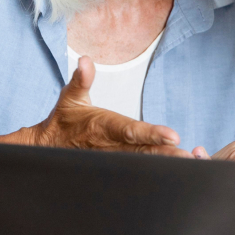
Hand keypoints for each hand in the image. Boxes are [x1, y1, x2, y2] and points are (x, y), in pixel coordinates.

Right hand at [27, 56, 192, 156]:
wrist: (46, 146)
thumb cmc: (64, 119)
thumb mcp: (70, 97)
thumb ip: (81, 79)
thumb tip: (85, 60)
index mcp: (103, 126)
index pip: (131, 131)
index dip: (151, 134)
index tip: (172, 136)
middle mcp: (110, 145)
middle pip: (142, 151)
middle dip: (165, 154)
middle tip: (188, 156)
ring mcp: (111, 159)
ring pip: (141, 163)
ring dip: (163, 164)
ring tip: (187, 164)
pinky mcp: (111, 168)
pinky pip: (134, 171)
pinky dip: (151, 172)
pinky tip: (173, 174)